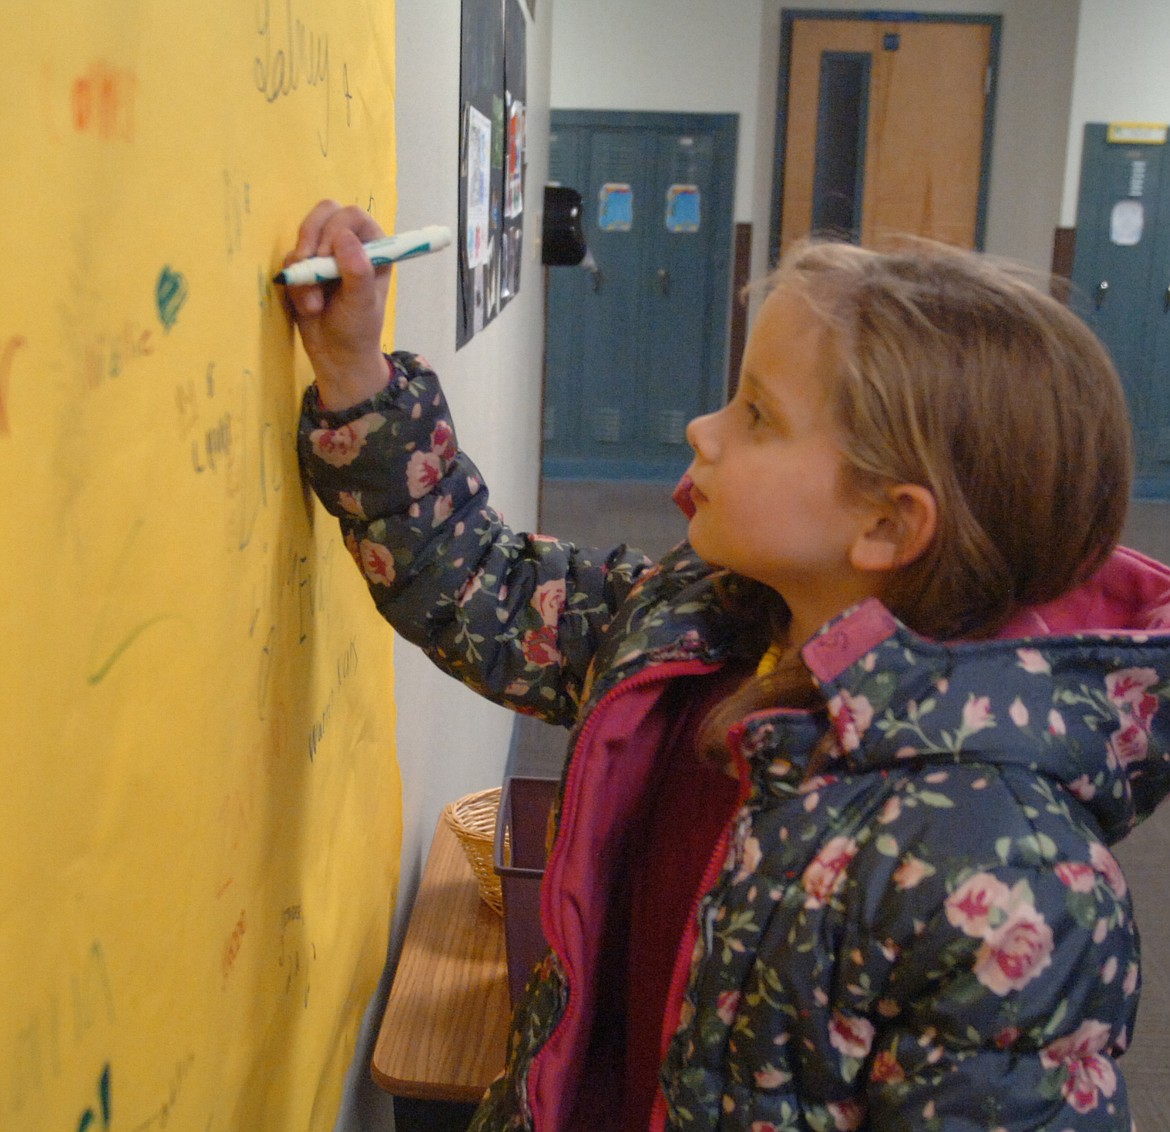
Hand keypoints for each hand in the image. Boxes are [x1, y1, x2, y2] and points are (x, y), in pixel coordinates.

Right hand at [283, 200, 392, 410]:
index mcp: (374, 247)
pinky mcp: (306, 266)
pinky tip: (308, 307)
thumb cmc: (358, 328)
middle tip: (310, 264)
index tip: (327, 257)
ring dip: (304, 268)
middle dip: (311, 238)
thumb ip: (358, 271)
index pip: (353, 216)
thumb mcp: (362, 303)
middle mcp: (350, 243)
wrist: (335, 355)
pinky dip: (295, 282)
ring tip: (314, 303)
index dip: (336, 229)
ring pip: (304, 235)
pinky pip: (291, 259)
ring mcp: (326, 253)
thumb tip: (344, 237)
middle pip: (325, 212)